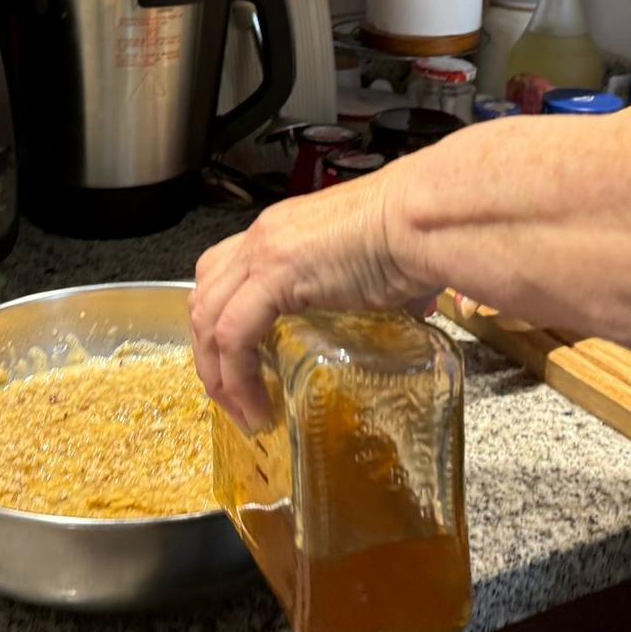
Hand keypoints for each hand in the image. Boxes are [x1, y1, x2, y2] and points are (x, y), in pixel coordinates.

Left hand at [189, 170, 436, 429]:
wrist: (426, 217)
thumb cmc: (418, 233)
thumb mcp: (386, 263)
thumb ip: (389, 286)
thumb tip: (420, 307)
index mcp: (283, 230)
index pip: (224, 273)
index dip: (220, 322)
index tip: (237, 364)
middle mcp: (264, 236)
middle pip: (204, 297)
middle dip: (209, 354)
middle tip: (232, 398)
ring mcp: (264, 253)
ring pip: (207, 320)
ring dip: (218, 375)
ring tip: (243, 414)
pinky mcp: (274, 275)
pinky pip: (233, 336)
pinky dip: (237, 378)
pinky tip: (256, 406)